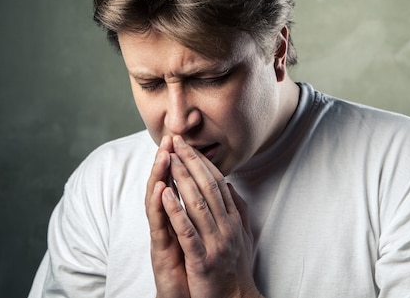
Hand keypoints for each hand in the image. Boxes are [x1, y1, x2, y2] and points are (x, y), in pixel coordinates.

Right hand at [145, 135, 190, 297]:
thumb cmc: (194, 271)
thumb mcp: (199, 238)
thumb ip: (201, 216)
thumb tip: (214, 193)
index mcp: (177, 219)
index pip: (176, 185)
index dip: (179, 163)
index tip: (183, 140)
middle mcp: (166, 225)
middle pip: (163, 186)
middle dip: (167, 161)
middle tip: (169, 138)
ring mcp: (161, 236)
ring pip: (157, 201)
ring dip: (160, 176)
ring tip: (163, 154)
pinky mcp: (159, 251)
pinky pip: (160, 226)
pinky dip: (161, 207)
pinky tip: (161, 190)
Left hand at [161, 135, 262, 297]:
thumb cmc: (236, 268)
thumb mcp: (243, 237)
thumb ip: (239, 211)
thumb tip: (232, 188)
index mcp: (233, 220)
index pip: (218, 183)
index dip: (202, 162)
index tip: (189, 144)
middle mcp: (226, 227)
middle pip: (208, 186)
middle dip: (191, 161)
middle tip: (177, 141)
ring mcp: (215, 242)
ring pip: (198, 204)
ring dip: (182, 178)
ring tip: (169, 158)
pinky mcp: (202, 260)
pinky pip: (187, 231)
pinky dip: (175, 211)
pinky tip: (165, 194)